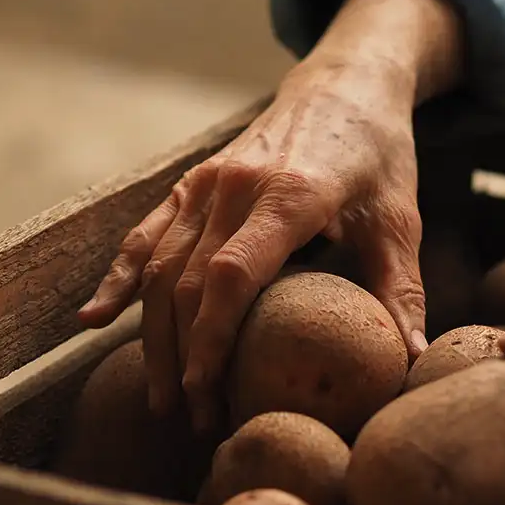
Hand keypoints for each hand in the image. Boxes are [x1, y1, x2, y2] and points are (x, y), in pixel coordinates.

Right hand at [78, 60, 426, 430]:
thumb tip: (410, 360)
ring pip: (158, 267)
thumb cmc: (378, 156)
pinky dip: (119, 279)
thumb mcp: (399, 221)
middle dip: (183, 358)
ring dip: (153, 337)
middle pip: (185, 282)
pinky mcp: (192, 183)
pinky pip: (145, 235)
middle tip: (191, 419)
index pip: (230, 276)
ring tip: (161, 399)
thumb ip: (401, 291)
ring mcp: (206, 182)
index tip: (206, 393)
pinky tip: (95, 320)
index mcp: (288, 194)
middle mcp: (235, 186)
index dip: (210, 339)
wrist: (343, 84)